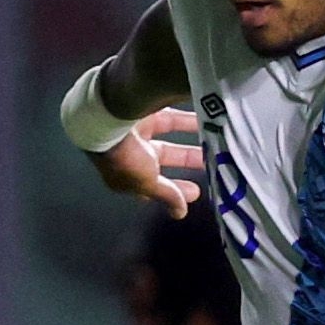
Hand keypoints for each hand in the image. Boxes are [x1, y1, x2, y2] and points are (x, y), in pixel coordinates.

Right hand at [86, 107, 202, 213]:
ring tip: (215, 142)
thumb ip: (166, 196)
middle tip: (212, 164)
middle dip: (187, 162)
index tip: (195, 192)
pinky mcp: (144, 111)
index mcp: (125, 175)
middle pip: (164, 158)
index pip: (151, 187)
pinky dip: (187, 120)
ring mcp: (136, 131)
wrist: (109, 119)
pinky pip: (171, 117)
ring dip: (190, 141)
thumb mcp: (146, 183)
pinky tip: (205, 121)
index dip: (173, 191)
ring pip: (169, 137)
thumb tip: (179, 213)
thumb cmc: (123, 157)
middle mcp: (129, 153)